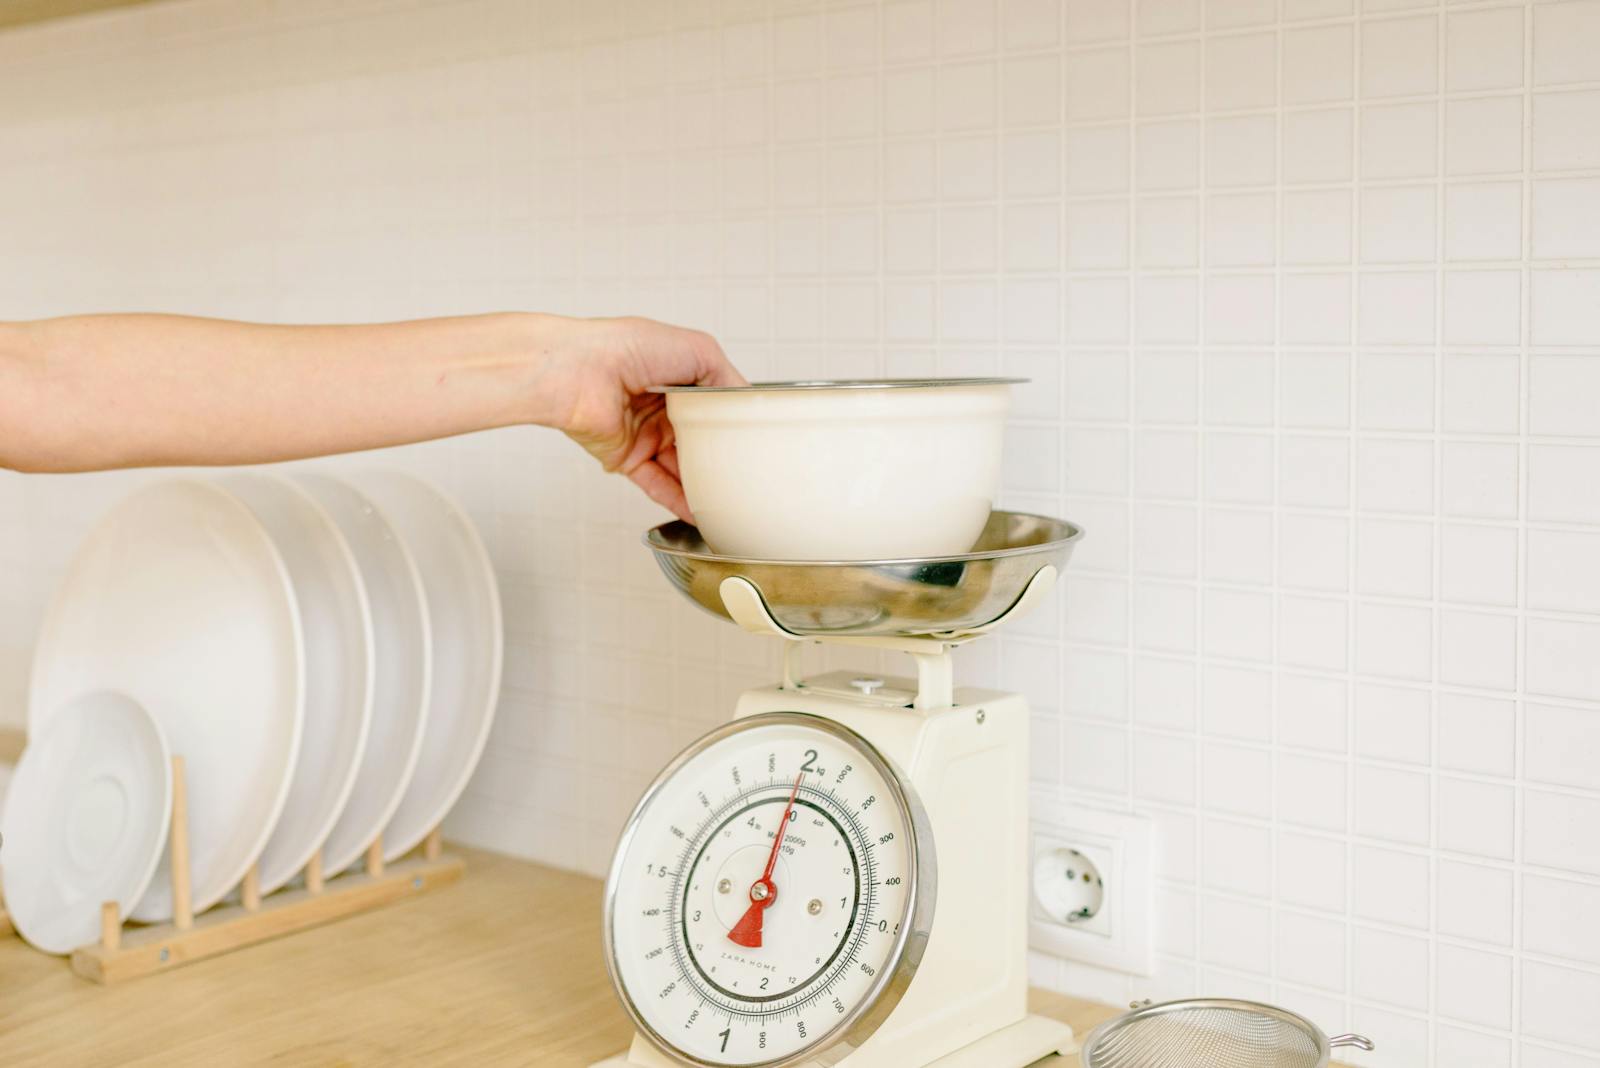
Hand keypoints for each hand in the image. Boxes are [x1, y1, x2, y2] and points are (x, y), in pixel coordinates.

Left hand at [538, 316, 745, 521]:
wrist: (578, 372)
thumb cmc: (625, 348)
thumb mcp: (698, 350)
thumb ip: (728, 378)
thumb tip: (746, 401)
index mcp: (677, 377)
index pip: (713, 406)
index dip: (732, 422)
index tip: (756, 441)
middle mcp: (660, 406)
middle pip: (699, 440)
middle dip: (721, 457)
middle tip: (749, 475)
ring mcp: (644, 434)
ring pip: (681, 467)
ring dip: (704, 483)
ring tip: (731, 499)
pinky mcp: (627, 458)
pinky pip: (658, 484)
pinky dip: (679, 500)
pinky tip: (701, 513)